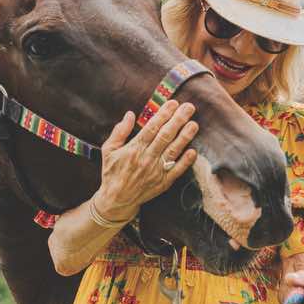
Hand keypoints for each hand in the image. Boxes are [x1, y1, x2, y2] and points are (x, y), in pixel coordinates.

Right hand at [93, 100, 198, 221]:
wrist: (116, 200)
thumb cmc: (112, 172)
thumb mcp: (108, 150)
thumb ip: (119, 131)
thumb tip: (130, 114)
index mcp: (134, 149)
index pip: (152, 127)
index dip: (164, 114)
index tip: (173, 103)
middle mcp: (147, 158)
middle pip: (166, 136)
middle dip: (178, 120)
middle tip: (189, 107)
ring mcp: (156, 171)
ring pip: (174, 151)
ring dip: (185, 137)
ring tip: (194, 124)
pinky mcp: (163, 183)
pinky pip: (177, 171)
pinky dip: (185, 161)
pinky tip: (193, 151)